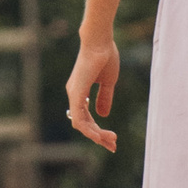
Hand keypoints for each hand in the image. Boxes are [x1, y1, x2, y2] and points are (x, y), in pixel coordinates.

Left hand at [66, 33, 119, 153]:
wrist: (100, 42)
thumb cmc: (105, 57)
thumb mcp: (108, 82)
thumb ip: (104, 98)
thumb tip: (103, 115)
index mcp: (80, 92)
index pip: (87, 118)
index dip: (98, 131)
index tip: (113, 139)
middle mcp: (74, 94)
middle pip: (84, 124)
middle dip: (99, 137)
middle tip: (113, 146)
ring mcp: (74, 94)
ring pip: (81, 125)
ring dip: (96, 135)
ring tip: (111, 140)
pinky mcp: (77, 93)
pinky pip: (80, 118)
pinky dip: (90, 129)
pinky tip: (100, 135)